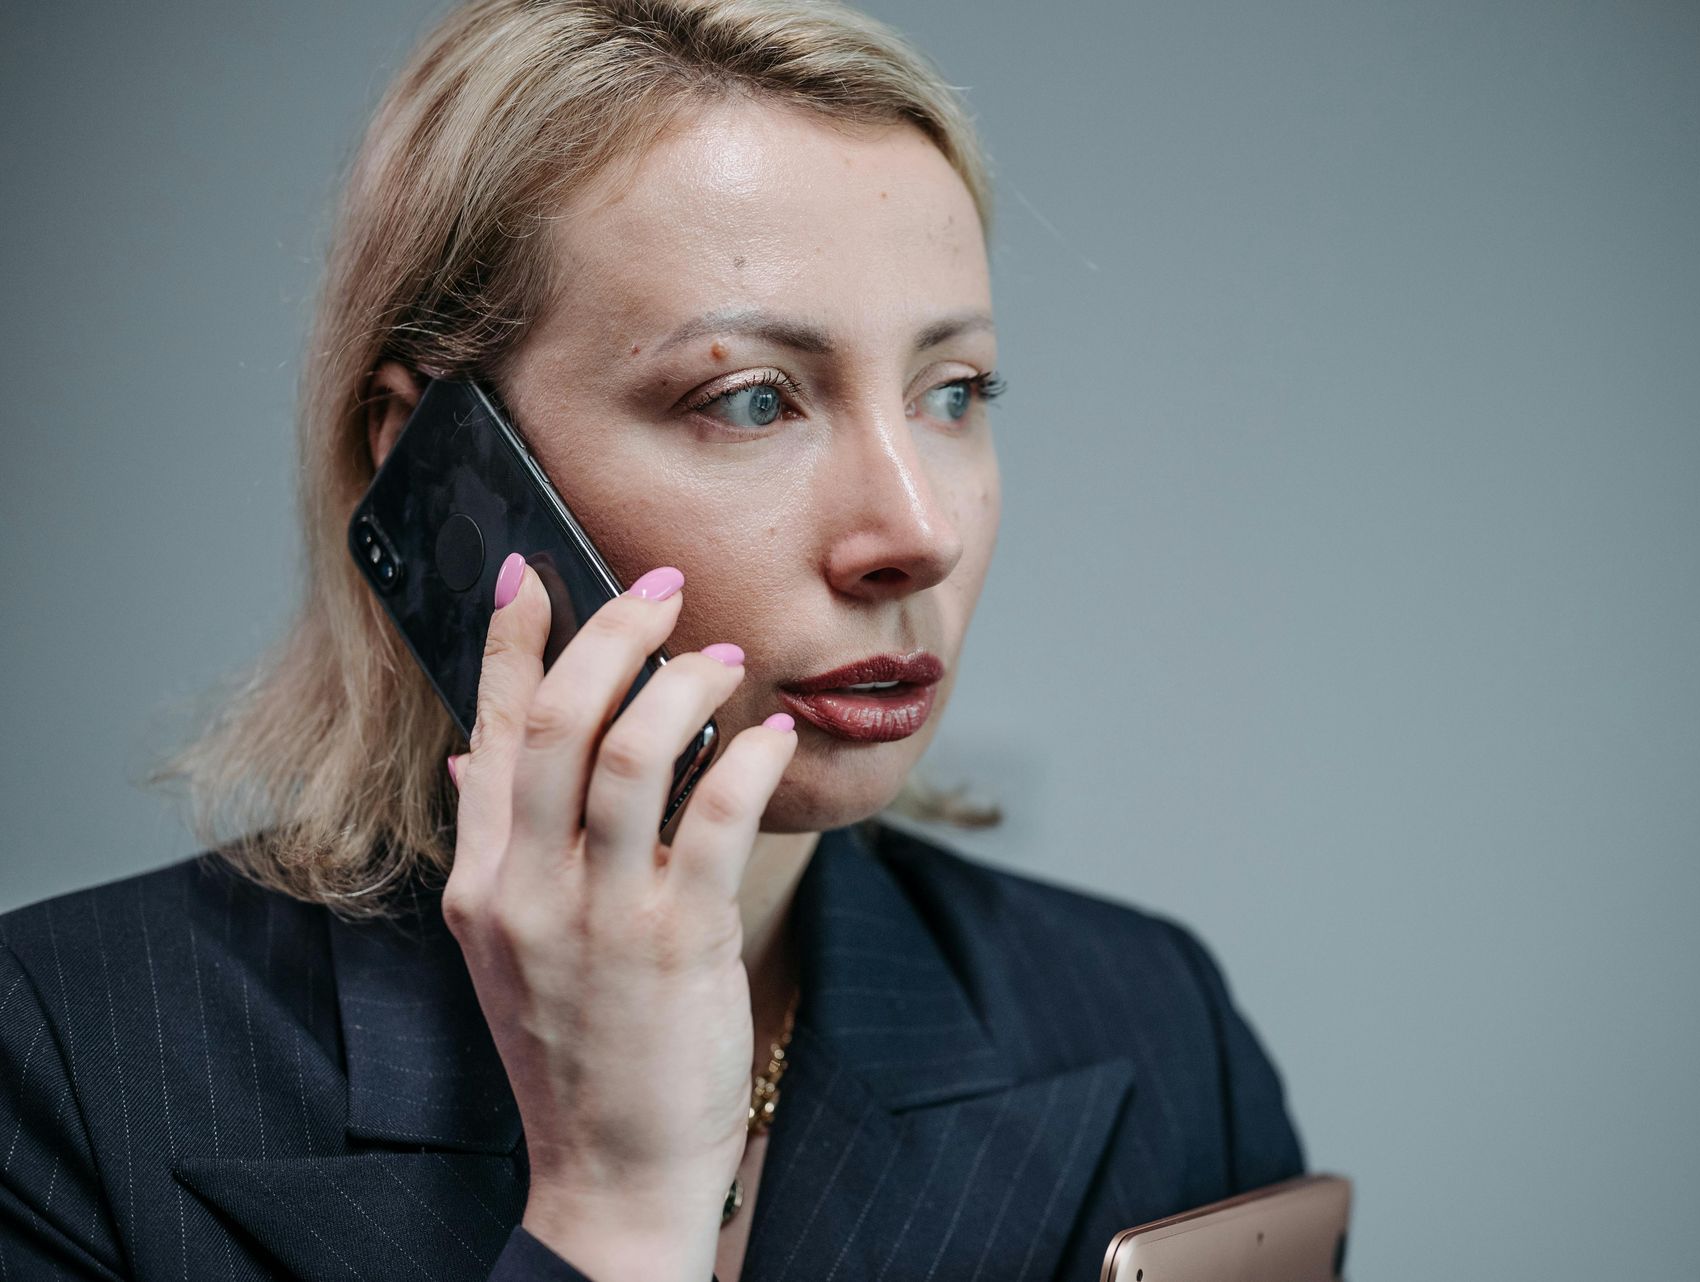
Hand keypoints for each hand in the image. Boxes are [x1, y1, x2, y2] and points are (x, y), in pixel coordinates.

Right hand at [443, 555, 797, 1281]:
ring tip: (724, 657)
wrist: (611, 1172)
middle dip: (612, 631)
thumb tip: (468, 756)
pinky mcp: (676, 943)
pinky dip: (750, 759)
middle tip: (662, 585)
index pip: (488, 731)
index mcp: (483, 881)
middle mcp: (528, 889)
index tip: (532, 570)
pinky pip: (716, 817)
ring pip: (632, 753)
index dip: (511, 641)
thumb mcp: (507, 948)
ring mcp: (599, 916)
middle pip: (556, 719)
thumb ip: (492, 844)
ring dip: (686, 683)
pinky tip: (773, 736)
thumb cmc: (575, 1050)